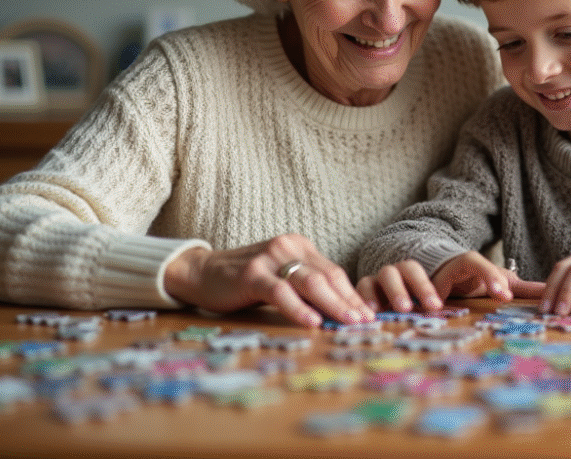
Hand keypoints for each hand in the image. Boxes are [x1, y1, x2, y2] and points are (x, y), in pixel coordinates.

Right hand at [163, 234, 374, 327]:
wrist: (202, 272)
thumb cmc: (245, 279)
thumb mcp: (280, 276)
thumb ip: (305, 285)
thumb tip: (338, 311)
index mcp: (300, 246)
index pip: (334, 272)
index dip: (352, 295)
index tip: (369, 315)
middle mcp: (288, 247)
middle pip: (327, 277)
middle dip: (349, 302)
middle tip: (365, 323)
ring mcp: (270, 259)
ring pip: (310, 283)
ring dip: (332, 305)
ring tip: (348, 323)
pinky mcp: (252, 274)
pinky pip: (281, 292)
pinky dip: (298, 308)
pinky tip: (311, 321)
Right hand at [356, 252, 544, 313]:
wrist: (419, 268)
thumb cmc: (458, 281)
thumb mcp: (485, 282)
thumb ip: (516, 287)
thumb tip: (552, 290)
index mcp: (455, 265)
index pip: (471, 261)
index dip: (488, 274)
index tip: (503, 294)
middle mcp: (426, 266)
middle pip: (423, 265)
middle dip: (429, 283)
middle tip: (438, 305)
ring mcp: (397, 272)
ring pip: (392, 271)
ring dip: (398, 288)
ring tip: (406, 308)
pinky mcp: (375, 285)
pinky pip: (366, 284)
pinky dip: (367, 296)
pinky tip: (371, 314)